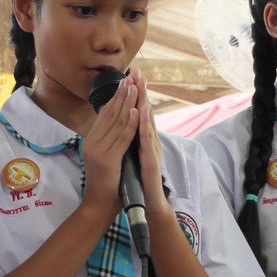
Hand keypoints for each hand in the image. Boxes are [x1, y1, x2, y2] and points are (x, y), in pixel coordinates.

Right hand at [81, 75, 137, 218]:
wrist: (99, 205)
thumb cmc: (106, 182)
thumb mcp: (105, 155)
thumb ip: (108, 139)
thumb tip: (118, 120)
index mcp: (92, 139)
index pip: (105, 113)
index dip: (116, 95)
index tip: (126, 80)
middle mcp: (92, 142)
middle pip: (110, 113)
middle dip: (123, 94)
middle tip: (132, 76)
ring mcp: (98, 150)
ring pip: (117, 122)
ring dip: (128, 103)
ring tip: (136, 87)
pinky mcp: (107, 160)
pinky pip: (122, 138)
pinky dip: (131, 124)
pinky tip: (137, 112)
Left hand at [127, 68, 168, 211]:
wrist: (147, 205)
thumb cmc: (138, 182)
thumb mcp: (130, 156)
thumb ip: (130, 140)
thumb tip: (125, 125)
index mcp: (144, 140)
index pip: (140, 113)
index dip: (137, 95)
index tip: (133, 76)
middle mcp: (150, 142)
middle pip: (145, 113)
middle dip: (141, 92)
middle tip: (138, 72)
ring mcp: (152, 151)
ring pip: (147, 123)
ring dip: (144, 102)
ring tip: (141, 84)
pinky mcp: (151, 161)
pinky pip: (147, 140)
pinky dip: (145, 125)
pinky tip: (142, 112)